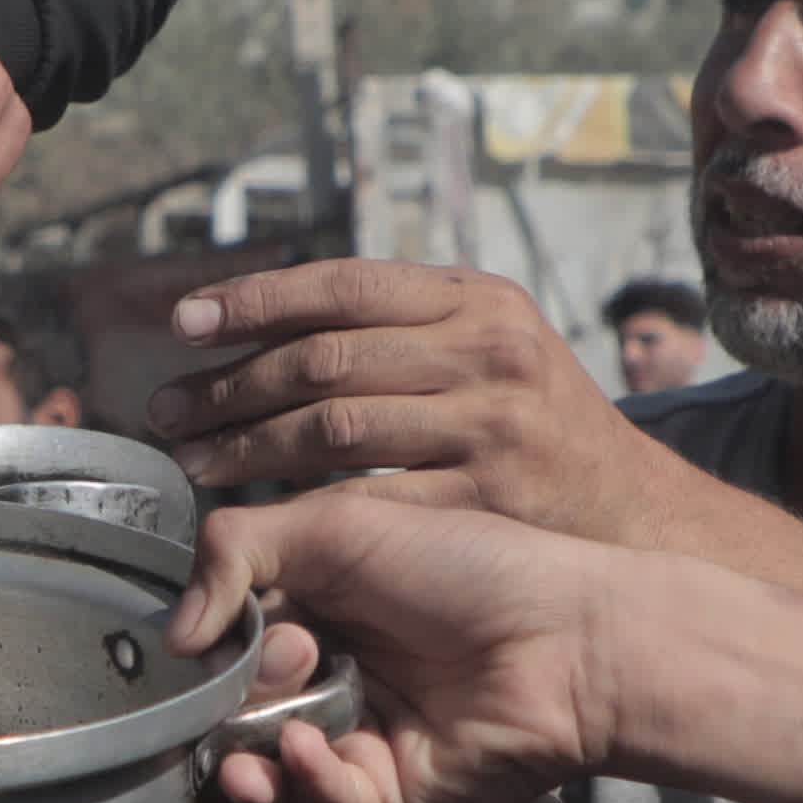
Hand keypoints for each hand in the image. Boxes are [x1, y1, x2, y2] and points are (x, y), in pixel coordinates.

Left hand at [144, 260, 700, 525]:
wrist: (635, 513)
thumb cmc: (541, 429)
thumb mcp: (493, 348)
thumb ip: (404, 328)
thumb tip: (277, 320)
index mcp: (476, 300)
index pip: (342, 285)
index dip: (254, 300)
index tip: (185, 323)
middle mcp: (487, 352)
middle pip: (325, 359)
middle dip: (232, 385)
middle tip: (167, 412)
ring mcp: (490, 426)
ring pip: (335, 429)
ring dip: (249, 446)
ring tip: (194, 464)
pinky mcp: (488, 499)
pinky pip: (372, 500)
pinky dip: (306, 509)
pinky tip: (264, 516)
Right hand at [173, 482, 623, 802]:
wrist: (572, 637)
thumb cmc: (472, 568)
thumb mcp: (337, 526)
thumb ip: (235, 552)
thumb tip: (171, 633)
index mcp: (318, 617)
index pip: (226, 647)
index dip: (216, 644)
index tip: (231, 627)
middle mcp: (332, 686)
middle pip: (233, 717)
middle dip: (235, 699)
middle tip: (285, 662)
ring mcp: (358, 750)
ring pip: (263, 778)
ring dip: (242, 762)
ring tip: (249, 745)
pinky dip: (299, 783)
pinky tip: (301, 750)